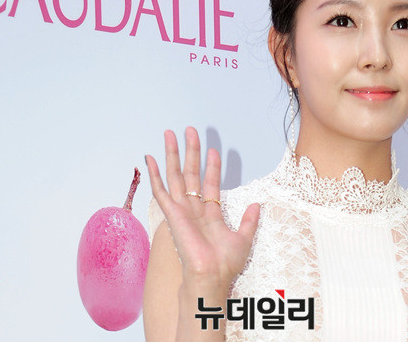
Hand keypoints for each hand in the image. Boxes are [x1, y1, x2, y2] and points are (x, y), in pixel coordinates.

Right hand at [145, 127, 259, 288]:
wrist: (212, 276)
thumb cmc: (225, 264)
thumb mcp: (244, 238)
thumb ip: (249, 221)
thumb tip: (257, 204)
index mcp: (209, 214)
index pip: (209, 183)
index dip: (212, 166)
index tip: (213, 149)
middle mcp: (193, 209)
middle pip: (190, 173)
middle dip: (190, 151)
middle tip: (189, 130)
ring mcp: (181, 210)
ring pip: (175, 176)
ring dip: (172, 154)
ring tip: (170, 133)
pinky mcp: (171, 214)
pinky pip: (160, 190)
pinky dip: (154, 174)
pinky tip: (150, 158)